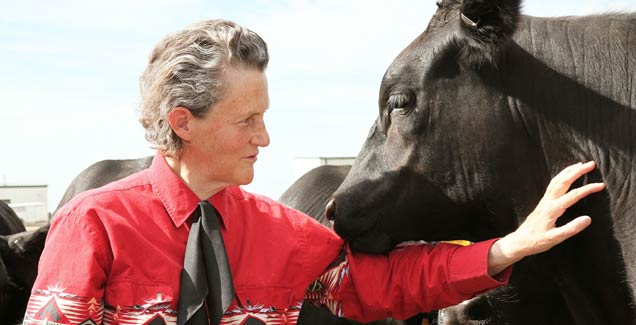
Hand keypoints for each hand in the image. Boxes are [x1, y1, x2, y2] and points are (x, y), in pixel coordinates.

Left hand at [488, 161, 604, 275]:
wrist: (519, 241)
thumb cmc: (536, 242)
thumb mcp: (554, 239)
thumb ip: (570, 229)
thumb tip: (588, 218)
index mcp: (552, 210)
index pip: (573, 195)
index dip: (587, 189)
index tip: (601, 185)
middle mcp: (547, 202)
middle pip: (563, 181)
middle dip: (577, 171)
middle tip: (591, 164)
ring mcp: (544, 201)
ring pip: (556, 181)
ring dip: (568, 171)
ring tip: (580, 164)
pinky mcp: (543, 203)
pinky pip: (552, 185)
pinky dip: (561, 177)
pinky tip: (565, 175)